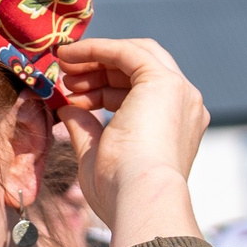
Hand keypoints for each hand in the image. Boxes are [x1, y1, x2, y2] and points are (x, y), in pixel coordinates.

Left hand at [51, 37, 206, 246]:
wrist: (140, 198)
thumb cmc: (119, 192)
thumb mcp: (97, 156)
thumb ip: (86, 129)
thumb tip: (68, 110)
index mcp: (175, 129)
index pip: (140, 95)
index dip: (102, 91)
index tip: (72, 96)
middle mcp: (183, 107)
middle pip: (139, 71)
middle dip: (99, 71)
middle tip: (65, 77)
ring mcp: (179, 92)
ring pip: (135, 56)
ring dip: (96, 58)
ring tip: (62, 66)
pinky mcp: (165, 81)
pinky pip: (127, 52)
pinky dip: (97, 49)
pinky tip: (69, 54)